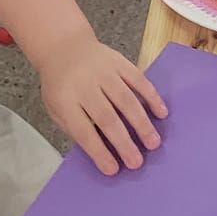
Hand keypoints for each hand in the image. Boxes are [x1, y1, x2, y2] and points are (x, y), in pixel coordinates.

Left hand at [37, 37, 167, 176]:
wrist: (64, 46)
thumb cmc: (61, 85)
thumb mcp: (55, 108)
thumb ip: (75, 128)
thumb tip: (102, 153)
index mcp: (65, 100)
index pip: (83, 130)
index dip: (99, 150)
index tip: (113, 169)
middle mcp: (85, 84)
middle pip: (107, 117)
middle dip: (124, 142)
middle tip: (137, 163)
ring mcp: (104, 71)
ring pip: (126, 99)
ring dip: (141, 123)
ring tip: (153, 143)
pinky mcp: (119, 61)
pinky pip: (138, 79)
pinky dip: (151, 96)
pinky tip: (161, 113)